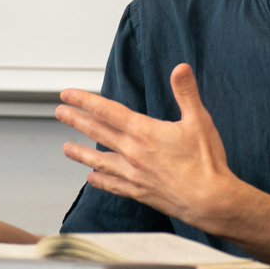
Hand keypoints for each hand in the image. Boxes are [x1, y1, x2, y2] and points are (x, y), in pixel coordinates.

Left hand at [56, 63, 250, 231]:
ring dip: (81, 153)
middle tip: (59, 113)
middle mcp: (133, 153)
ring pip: (100, 161)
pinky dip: (100, 180)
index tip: (68, 94)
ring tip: (66, 148)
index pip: (108, 111)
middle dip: (76, 121)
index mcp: (144, 132)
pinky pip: (113, 185)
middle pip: (98, 133)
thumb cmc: (206, 161)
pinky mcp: (139, 192)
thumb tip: (180, 68)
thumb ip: (186, 92)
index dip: (85, 101)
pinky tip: (91, 179)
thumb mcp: (199, 120)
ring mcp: (134, 174)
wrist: (210, 200)